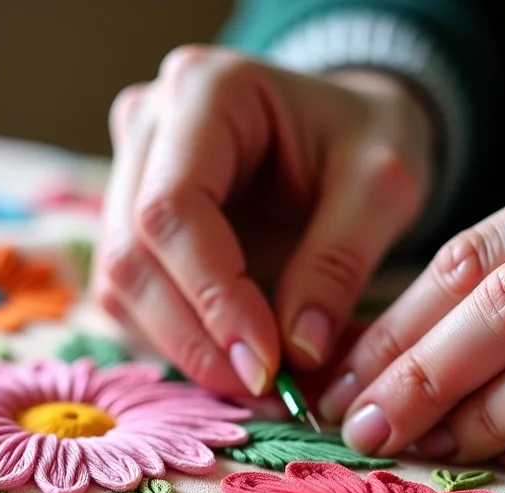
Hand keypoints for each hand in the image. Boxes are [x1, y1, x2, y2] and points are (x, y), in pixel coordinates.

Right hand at [94, 45, 432, 395]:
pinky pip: (132, 301)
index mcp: (206, 91)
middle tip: (263, 390)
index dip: (212, 296)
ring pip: (121, 286)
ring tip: (256, 385)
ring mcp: (127, 174)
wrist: (349, 132)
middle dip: (195, 337)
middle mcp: (147, 125)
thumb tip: (298, 354)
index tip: (266, 363)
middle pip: (132, 254)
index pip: (173, 207)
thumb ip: (340, 262)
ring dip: (184, 349)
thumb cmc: (370, 141)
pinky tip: (235, 364)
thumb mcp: (383, 186)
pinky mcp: (130, 225)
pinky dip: (179, 344)